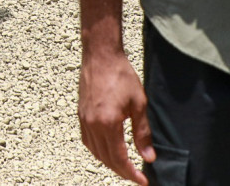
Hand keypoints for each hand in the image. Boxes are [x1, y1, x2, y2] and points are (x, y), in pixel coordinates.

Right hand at [79, 50, 155, 184]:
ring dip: (109, 163)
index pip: (119, 158)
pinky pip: (88, 141)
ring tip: (124, 167)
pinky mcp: (81, 114)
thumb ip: (142, 133)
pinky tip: (107, 150)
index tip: (143, 181)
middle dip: (121, 171)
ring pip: (95, 152)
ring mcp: (84, 120)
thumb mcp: (139, 104)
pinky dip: (98, 151)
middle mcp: (92, 125)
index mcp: (107, 123)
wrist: (100, 55)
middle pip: (106, 158)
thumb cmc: (121, 75)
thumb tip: (148, 157)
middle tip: (136, 176)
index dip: (131, 173)